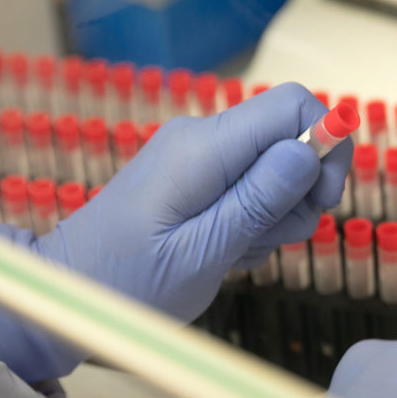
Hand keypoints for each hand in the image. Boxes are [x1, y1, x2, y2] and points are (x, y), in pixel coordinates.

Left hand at [0, 83, 352, 382]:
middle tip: (269, 239)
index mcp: (203, 148)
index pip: (293, 103)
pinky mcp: (195, 178)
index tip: (323, 199)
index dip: (326, 144)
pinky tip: (224, 251)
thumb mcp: (201, 253)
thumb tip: (309, 149)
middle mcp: (202, 139)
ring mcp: (198, 158)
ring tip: (235, 252)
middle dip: (301, 192)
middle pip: (290, 138)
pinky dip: (251, 223)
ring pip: (276, 169)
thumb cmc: (125, 284)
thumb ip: (257, 200)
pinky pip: (248, 188)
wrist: (70, 294)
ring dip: (275, 216)